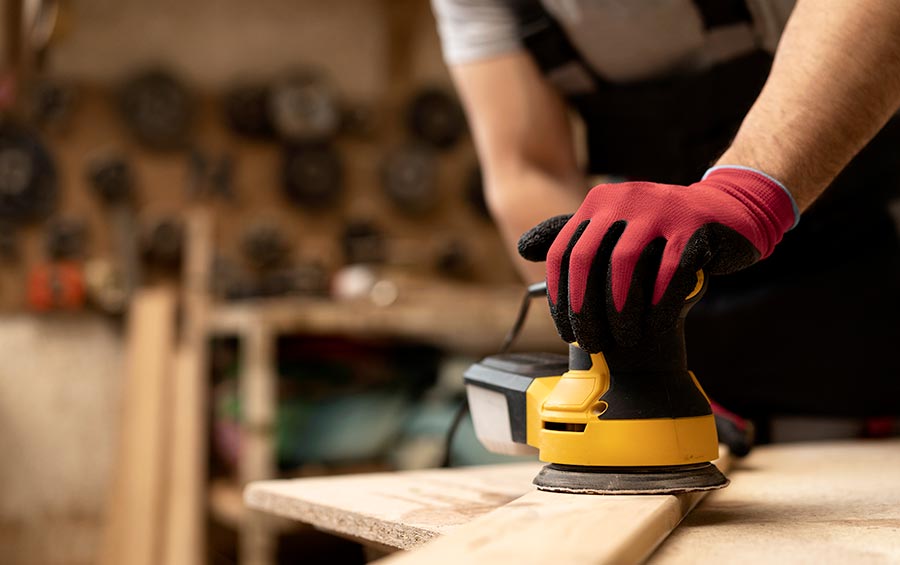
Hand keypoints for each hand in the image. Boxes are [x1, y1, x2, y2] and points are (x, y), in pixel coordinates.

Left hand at [518, 166, 796, 351]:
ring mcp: (659, 209)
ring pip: (625, 266)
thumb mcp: (616, 226)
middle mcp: (623, 200)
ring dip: (620, 310)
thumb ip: (573, 236)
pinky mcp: (693, 226)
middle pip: (587, 260)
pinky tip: (655, 325)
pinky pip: (669, 270)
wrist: (731, 211)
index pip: (563, 253)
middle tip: (591, 343)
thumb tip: (523, 249)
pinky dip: (658, 303)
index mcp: (598, 202)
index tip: (566, 332)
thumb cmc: (663, 230)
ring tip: (624, 339)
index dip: (560, 297)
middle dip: (584, 309)